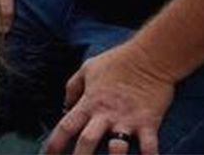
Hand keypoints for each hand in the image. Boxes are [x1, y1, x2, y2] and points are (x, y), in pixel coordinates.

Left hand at [43, 42, 174, 154]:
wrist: (149, 57)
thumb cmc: (117, 61)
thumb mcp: (87, 69)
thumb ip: (73, 87)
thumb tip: (64, 106)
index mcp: (88, 103)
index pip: (65, 127)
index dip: (54, 144)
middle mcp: (105, 115)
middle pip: (86, 142)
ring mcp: (127, 120)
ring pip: (117, 149)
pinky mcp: (149, 123)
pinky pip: (150, 147)